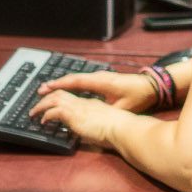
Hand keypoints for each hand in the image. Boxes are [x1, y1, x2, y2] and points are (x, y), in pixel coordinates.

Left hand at [30, 88, 122, 146]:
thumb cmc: (117, 130)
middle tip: (37, 106)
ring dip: (41, 105)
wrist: (120, 127)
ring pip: (53, 99)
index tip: (53, 105)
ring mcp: (78, 107)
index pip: (71, 98)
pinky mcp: (73, 114)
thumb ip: (94, 128)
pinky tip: (43, 121)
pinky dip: (46, 114)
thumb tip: (88, 134)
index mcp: (91, 104)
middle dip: (46, 98)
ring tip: (33, 113)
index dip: (60, 100)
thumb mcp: (103, 127)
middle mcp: (82, 102)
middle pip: (60, 94)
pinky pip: (54, 110)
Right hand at [37, 68, 156, 113]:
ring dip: (62, 83)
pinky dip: (71, 84)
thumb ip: (108, 110)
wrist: (150, 86)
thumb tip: (95, 115)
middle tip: (41, 89)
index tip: (47, 87)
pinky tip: (65, 89)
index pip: (77, 81)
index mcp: (102, 82)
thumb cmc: (138, 96)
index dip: (61, 84)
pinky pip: (82, 80)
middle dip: (56, 83)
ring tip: (48, 88)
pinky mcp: (102, 79)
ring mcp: (100, 76)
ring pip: (76, 79)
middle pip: (73, 78)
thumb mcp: (123, 106)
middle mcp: (98, 76)